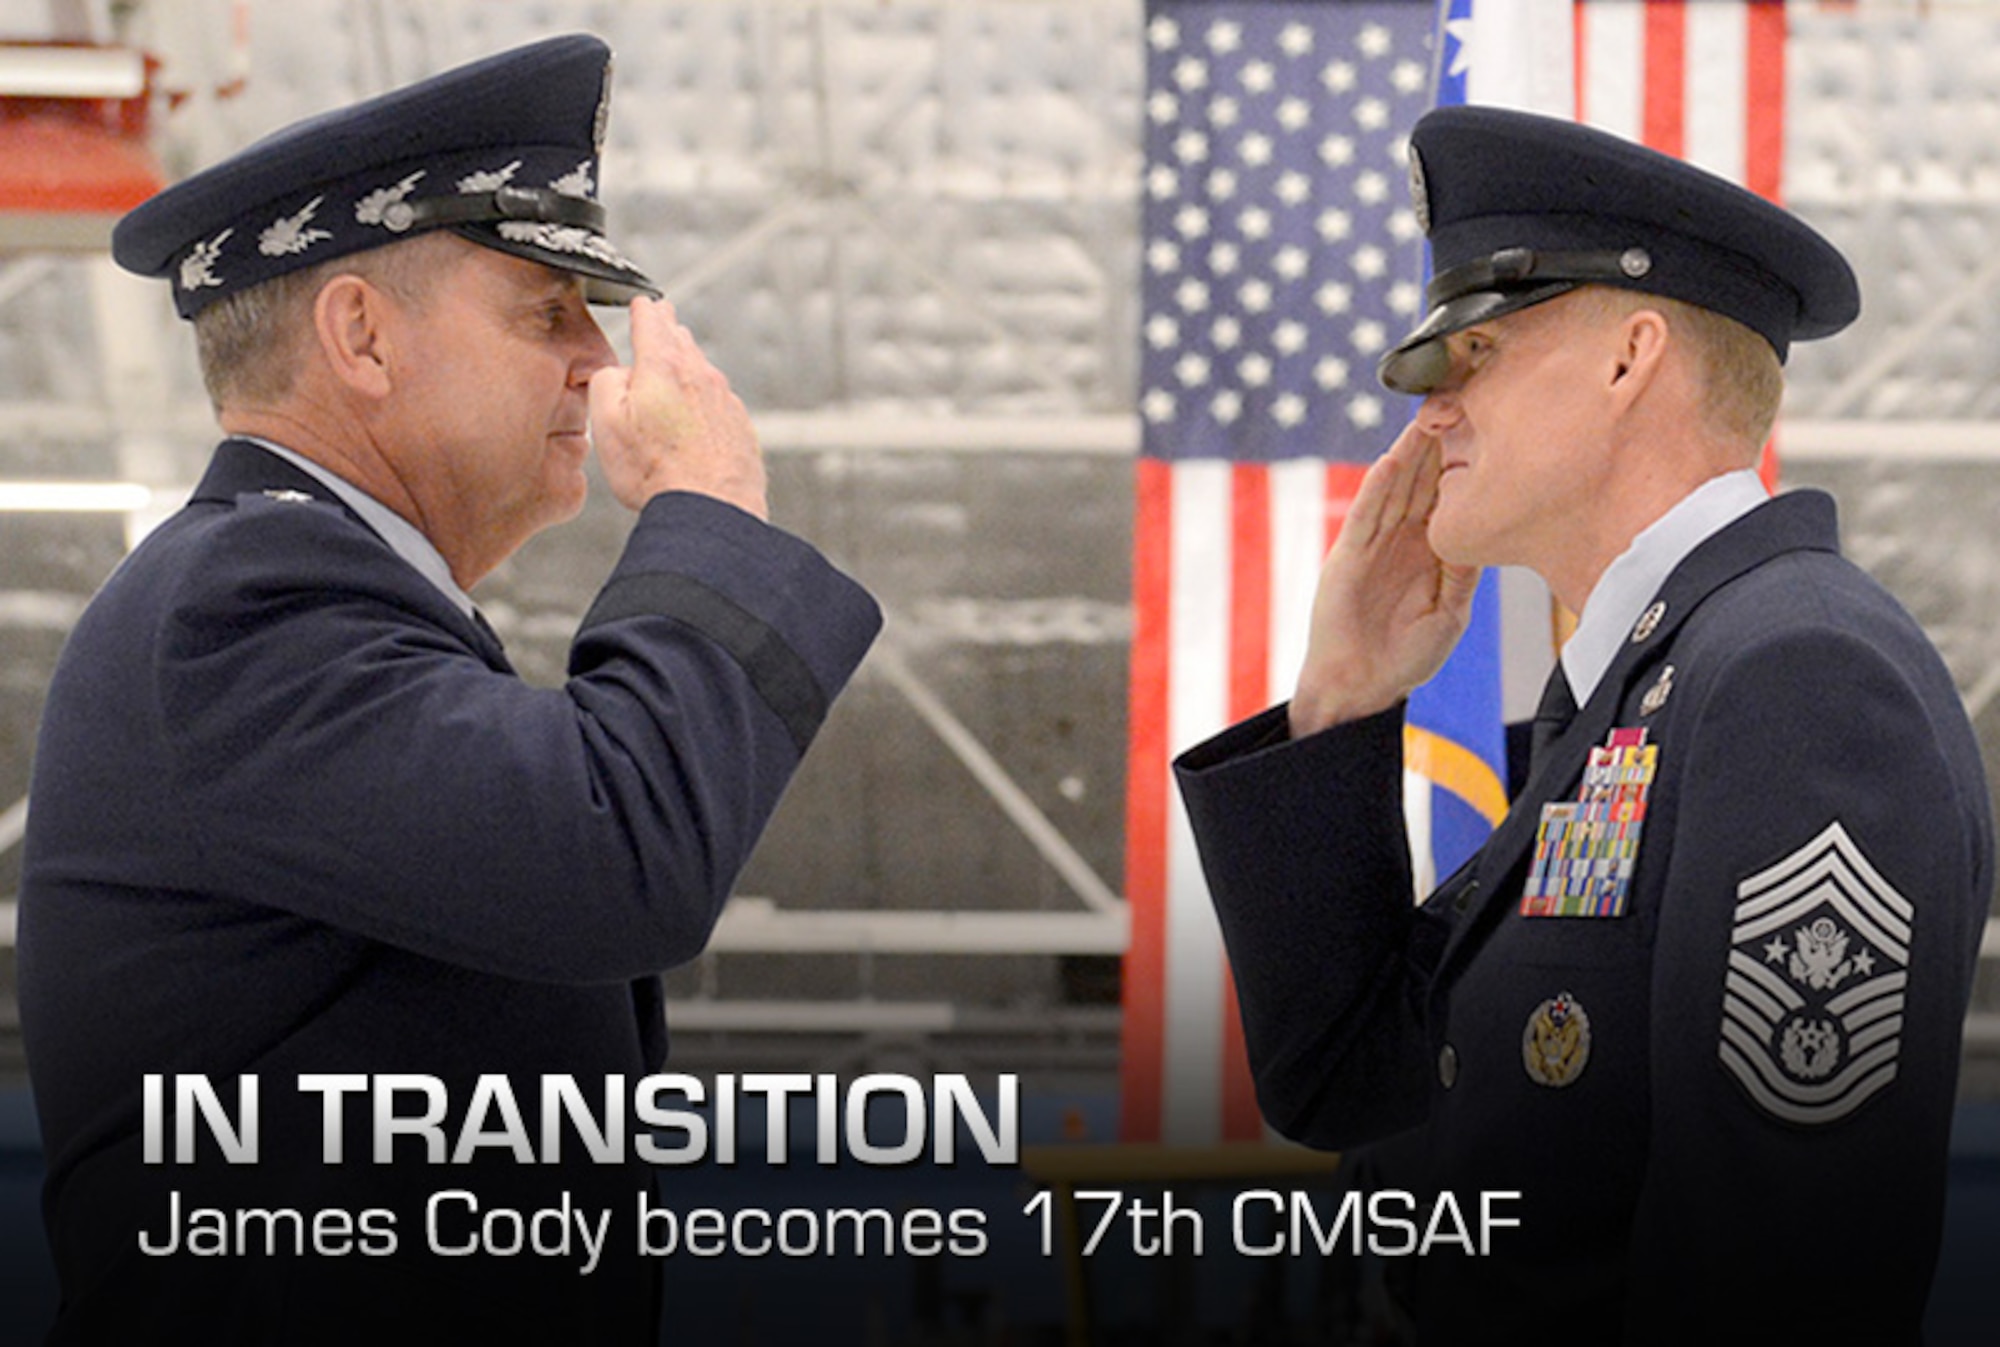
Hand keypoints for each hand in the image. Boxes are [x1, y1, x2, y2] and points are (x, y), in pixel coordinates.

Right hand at [589, 296, 768, 518]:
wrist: (711, 509)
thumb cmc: (657, 472)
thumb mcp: (606, 422)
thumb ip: (604, 383)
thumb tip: (617, 373)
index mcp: (664, 367)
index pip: (653, 322)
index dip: (644, 310)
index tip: (644, 303)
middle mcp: (701, 378)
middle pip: (683, 343)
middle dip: (670, 331)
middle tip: (665, 321)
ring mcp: (726, 403)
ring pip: (704, 373)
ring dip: (689, 367)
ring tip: (679, 365)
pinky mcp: (741, 429)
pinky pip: (720, 406)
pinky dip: (706, 404)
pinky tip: (697, 420)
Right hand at [1289, 420, 1480, 736]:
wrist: (1361, 686)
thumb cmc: (1406, 656)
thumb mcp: (1450, 612)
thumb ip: (1463, 574)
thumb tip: (1486, 531)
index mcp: (1429, 549)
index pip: (1448, 495)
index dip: (1463, 461)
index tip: (1485, 425)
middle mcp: (1401, 539)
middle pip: (1421, 481)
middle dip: (1437, 442)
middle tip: (1456, 399)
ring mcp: (1373, 545)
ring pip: (1394, 490)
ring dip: (1408, 455)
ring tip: (1425, 418)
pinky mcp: (1347, 559)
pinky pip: (1364, 519)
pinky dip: (1375, 491)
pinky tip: (1388, 463)